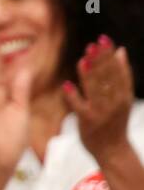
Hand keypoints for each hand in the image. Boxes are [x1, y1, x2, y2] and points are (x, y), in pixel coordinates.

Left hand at [65, 35, 133, 162]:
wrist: (113, 150)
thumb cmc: (114, 119)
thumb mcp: (121, 97)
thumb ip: (120, 75)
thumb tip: (120, 50)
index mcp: (123, 95)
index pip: (118, 72)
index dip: (111, 55)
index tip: (105, 39)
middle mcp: (114, 102)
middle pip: (107, 78)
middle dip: (101, 60)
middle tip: (94, 44)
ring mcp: (101, 111)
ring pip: (95, 90)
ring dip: (89, 75)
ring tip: (84, 59)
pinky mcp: (87, 120)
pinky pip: (79, 107)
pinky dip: (73, 96)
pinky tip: (66, 85)